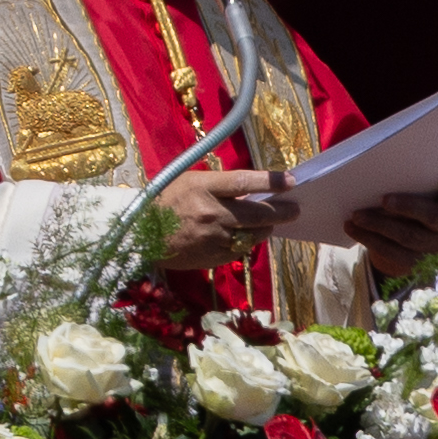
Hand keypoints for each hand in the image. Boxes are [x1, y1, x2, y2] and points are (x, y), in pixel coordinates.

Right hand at [159, 170, 299, 269]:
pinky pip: (240, 250)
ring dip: (266, 228)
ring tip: (271, 222)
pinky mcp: (213, 257)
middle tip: (296, 209)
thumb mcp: (190, 181)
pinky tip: (247, 236)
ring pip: (253, 234)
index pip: (244, 181)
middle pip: (257, 213)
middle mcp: (212, 213)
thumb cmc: (167, 201)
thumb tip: (251, 190)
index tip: (291, 181)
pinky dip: (247, 242)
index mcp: (204, 188)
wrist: (142, 235)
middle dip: (282, 212)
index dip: (270, 181)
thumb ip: (219, 185)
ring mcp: (213, 238)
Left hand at [345, 169, 437, 275]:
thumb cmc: (412, 198)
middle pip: (434, 217)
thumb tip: (379, 170)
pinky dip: (369, 239)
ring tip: (357, 214)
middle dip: (409, 207)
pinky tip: (353, 228)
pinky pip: (392, 252)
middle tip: (385, 199)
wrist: (407, 238)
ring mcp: (435, 246)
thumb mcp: (418, 188)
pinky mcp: (416, 262)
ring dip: (379, 225)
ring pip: (409, 237)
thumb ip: (410, 179)